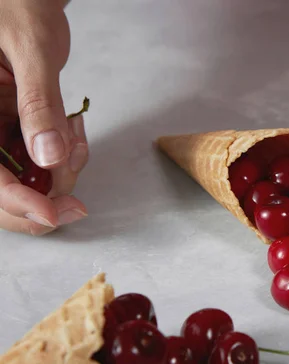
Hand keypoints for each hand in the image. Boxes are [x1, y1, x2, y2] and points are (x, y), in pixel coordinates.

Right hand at [0, 0, 87, 235]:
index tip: (55, 215)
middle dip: (46, 195)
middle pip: (3, 190)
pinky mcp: (11, 127)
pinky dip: (64, 153)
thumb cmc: (20, 5)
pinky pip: (39, 157)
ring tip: (77, 132)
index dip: (18, 203)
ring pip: (26, 179)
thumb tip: (49, 158)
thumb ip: (39, 104)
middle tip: (79, 183)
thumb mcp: (32, 50)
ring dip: (61, 170)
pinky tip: (73, 128)